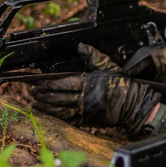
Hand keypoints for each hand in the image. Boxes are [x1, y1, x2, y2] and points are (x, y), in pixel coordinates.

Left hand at [31, 44, 160, 138]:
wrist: (133, 106)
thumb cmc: (122, 85)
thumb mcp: (108, 67)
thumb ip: (93, 56)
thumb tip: (81, 46)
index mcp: (88, 83)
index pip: (63, 83)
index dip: (48, 85)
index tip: (37, 84)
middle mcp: (84, 98)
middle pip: (59, 98)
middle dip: (44, 96)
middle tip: (32, 93)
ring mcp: (85, 111)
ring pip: (61, 111)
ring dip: (47, 108)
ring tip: (35, 105)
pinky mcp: (88, 121)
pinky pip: (70, 120)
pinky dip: (58, 118)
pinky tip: (49, 115)